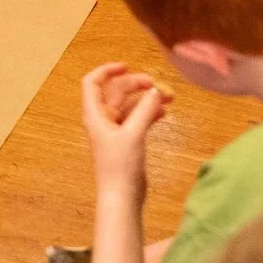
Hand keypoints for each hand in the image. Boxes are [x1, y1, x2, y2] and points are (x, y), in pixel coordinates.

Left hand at [79, 64, 169, 192]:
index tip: (127, 66)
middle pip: (117, 92)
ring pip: (130, 105)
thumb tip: (156, 90)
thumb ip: (145, 110)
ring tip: (170, 97)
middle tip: (160, 86)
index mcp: (95, 115)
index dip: (107, 71)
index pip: (93, 83)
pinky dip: (149, 113)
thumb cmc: (120, 166)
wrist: (122, 197)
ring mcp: (115, 131)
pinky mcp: (127, 141)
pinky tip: (164, 113)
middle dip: (138, 85)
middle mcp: (103, 120)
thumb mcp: (133, 134)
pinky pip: (137, 119)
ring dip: (147, 99)